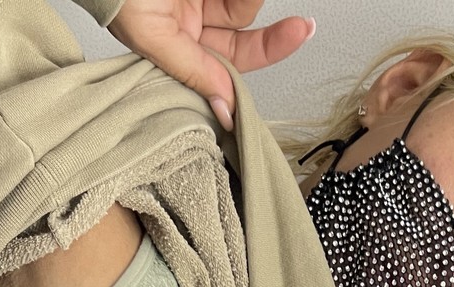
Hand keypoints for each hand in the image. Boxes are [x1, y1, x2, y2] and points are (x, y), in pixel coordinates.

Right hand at [107, 0, 315, 129]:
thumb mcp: (153, 36)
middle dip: (273, 30)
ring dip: (248, 0)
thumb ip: (191, 71)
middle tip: (301, 24)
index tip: (298, 33)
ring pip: (244, 5)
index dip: (266, 51)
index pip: (231, 62)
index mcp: (180, 49)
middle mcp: (193, 24)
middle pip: (246, 31)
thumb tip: (227, 109)